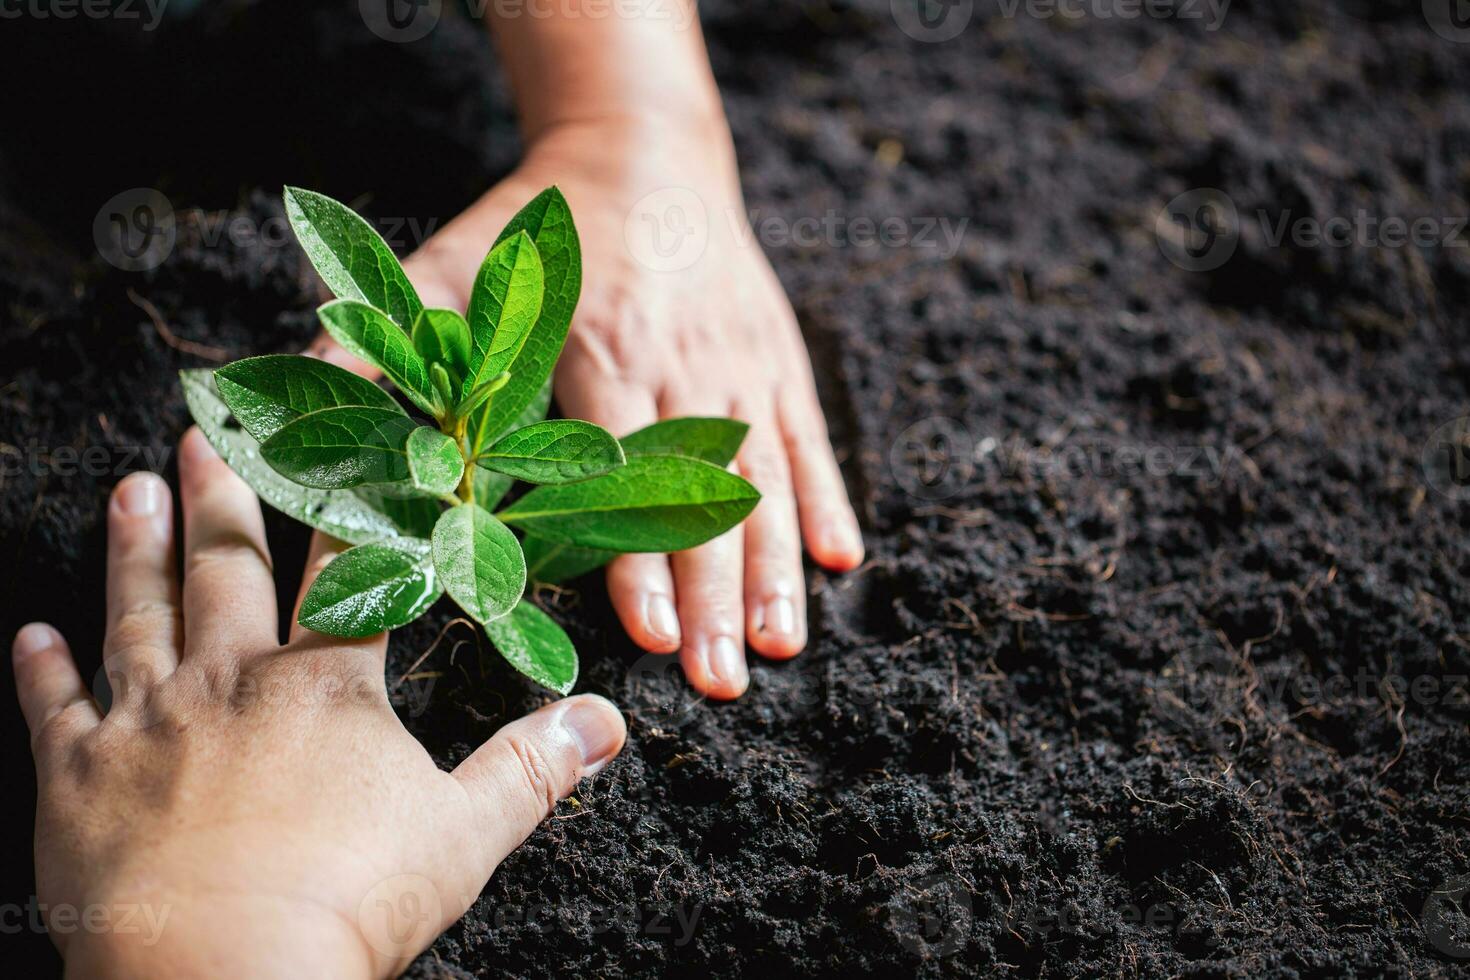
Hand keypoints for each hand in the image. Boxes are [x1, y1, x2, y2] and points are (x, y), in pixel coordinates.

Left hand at [12, 433, 626, 978]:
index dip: (357, 511)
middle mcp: (230, 682)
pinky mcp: (78, 776)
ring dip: (134, 547)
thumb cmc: (350, 902)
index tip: (353, 450)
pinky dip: (41, 669)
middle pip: (227, 570)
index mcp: (325, 688)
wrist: (219, 976)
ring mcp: (147, 722)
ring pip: (139, 612)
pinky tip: (29, 635)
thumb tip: (608, 719)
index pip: (347, 577)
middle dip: (223, 498)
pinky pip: (54, 707)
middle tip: (205, 434)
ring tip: (129, 487)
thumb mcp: (467, 833)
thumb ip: (533, 767)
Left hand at [314, 114, 864, 699]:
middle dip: (713, 591)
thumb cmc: (539, 226)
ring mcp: (737, 363)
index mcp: (599, 349)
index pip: (622, 472)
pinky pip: (808, 433)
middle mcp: (678, 364)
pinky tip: (846, 558)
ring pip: (765, 477)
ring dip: (775, 565)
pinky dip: (830, 495)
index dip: (635, 556)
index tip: (649, 632)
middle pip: (701, 494)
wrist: (642, 150)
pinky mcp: (776, 357)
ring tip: (781, 643)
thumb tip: (290, 411)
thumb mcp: (451, 268)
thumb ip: (386, 344)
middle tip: (719, 678)